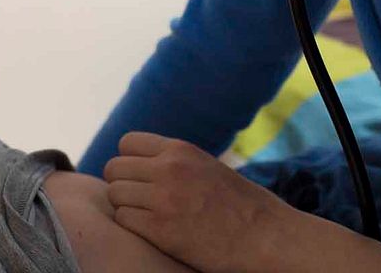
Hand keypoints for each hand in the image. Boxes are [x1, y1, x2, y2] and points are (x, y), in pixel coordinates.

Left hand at [103, 132, 292, 272]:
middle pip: (114, 168)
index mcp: (180, 150)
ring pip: (115, 194)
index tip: (140, 177)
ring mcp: (162, 199)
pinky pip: (123, 219)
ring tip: (146, 215)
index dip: (129, 161)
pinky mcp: (161, 229)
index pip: (127, 143)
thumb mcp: (205, 165)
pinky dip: (132, 225)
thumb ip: (173, 160)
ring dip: (126, 206)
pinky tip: (151, 230)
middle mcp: (168, 169)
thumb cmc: (240, 204)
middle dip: (123, 184)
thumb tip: (139, 161)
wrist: (266, 236)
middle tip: (139, 199)